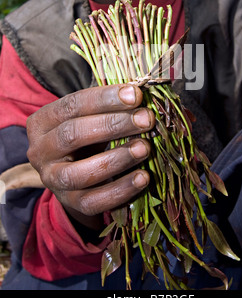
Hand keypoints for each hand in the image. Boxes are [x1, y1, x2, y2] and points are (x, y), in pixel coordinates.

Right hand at [26, 84, 154, 229]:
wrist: (76, 174)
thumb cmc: (87, 135)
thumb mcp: (90, 117)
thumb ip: (110, 106)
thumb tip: (142, 94)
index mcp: (43, 122)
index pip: (73, 105)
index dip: (105, 99)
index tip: (136, 95)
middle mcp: (40, 151)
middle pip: (73, 135)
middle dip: (113, 125)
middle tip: (146, 119)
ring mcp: (52, 180)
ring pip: (80, 173)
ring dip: (117, 159)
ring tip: (145, 148)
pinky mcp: (69, 203)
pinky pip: (93, 201)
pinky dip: (120, 190)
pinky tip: (143, 177)